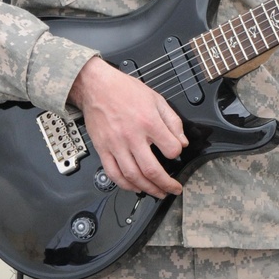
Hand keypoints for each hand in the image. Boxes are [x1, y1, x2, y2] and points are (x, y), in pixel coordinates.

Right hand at [68, 56, 188, 197]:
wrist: (96, 86)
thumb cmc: (124, 90)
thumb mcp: (156, 99)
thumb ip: (172, 121)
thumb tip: (182, 141)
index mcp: (148, 122)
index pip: (171, 149)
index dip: (178, 153)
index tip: (176, 153)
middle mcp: (132, 136)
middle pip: (152, 170)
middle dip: (167, 184)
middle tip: (174, 188)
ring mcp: (115, 145)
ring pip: (133, 176)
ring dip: (148, 189)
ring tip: (158, 192)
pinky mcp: (103, 149)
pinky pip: (113, 174)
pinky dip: (125, 185)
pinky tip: (134, 188)